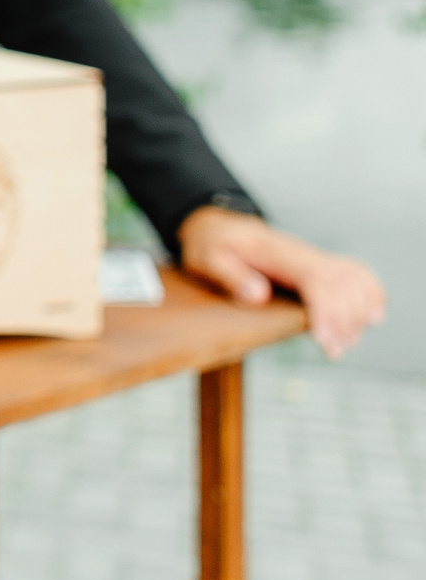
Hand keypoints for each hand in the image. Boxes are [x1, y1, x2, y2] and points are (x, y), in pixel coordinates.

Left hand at [178, 206, 384, 357]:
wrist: (219, 227)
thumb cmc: (212, 245)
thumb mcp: (207, 259)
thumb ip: (230, 277)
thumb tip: (258, 296)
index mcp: (277, 253)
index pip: (315, 280)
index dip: (326, 312)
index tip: (325, 342)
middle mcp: (303, 254)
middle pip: (342, 283)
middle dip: (345, 320)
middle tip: (334, 352)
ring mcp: (314, 258)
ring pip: (355, 278)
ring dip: (360, 312)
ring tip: (347, 343)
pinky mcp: (319, 266)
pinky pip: (356, 274)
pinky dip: (371, 293)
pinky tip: (371, 317)